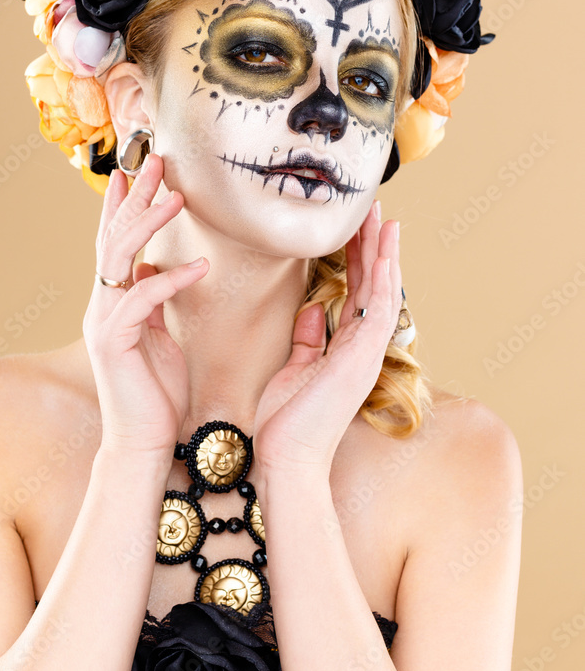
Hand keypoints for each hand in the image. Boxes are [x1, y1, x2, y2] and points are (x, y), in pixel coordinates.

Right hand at [83, 154, 208, 458]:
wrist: (145, 444)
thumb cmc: (157, 394)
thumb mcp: (159, 336)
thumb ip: (154, 301)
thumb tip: (155, 270)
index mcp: (114, 303)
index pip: (115, 243)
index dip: (123, 206)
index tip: (134, 172)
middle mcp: (103, 307)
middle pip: (113, 239)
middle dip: (134, 198)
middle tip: (154, 162)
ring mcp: (105, 323)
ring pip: (118, 259)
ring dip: (147, 225)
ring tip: (175, 198)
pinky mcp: (114, 343)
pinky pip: (142, 300)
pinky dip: (170, 280)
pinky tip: (199, 267)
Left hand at [252, 200, 401, 474]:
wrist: (285, 458)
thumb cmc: (286, 422)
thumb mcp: (294, 369)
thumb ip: (307, 339)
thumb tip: (312, 311)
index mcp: (345, 349)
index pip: (356, 294)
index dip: (357, 260)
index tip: (356, 231)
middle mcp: (362, 347)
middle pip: (373, 286)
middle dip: (373, 247)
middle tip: (374, 212)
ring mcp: (367, 352)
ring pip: (382, 290)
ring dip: (383, 251)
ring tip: (383, 217)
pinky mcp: (363, 356)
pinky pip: (379, 306)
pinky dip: (383, 274)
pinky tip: (384, 247)